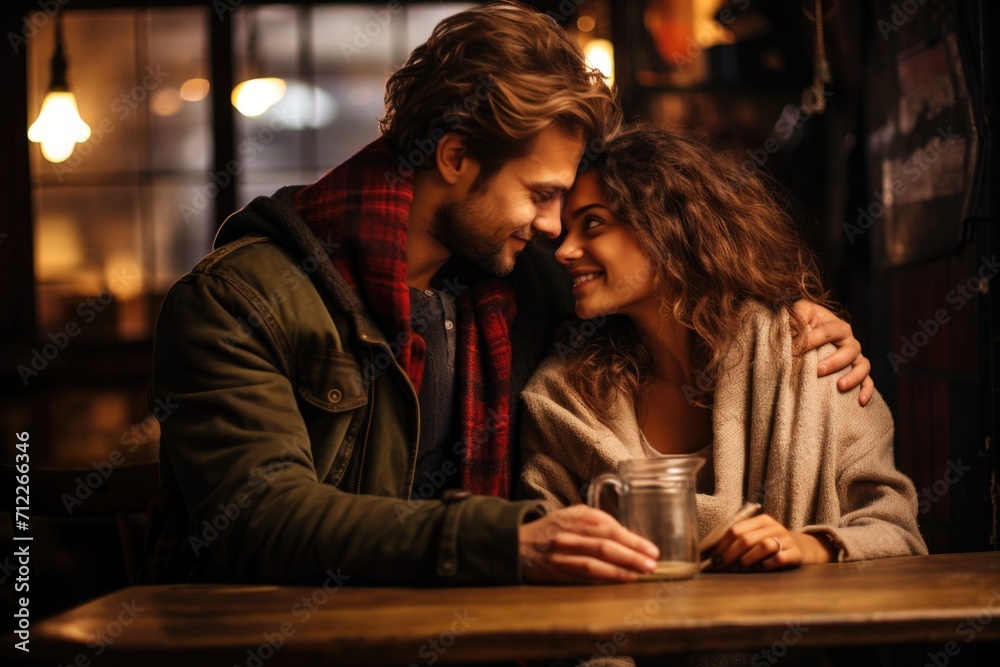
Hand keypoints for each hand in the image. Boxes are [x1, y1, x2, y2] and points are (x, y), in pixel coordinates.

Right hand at [519, 505, 659, 583]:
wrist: (516, 544)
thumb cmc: (552, 530)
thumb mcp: (572, 516)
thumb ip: (596, 523)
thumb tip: (630, 539)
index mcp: (576, 515)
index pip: (610, 526)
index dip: (633, 538)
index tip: (651, 549)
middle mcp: (569, 531)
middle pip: (605, 542)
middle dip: (632, 553)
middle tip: (652, 562)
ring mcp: (561, 551)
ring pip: (596, 559)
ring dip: (622, 567)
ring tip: (641, 572)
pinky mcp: (556, 569)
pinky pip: (584, 573)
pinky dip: (606, 576)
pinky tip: (621, 579)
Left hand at [704, 514, 832, 571]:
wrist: (803, 548)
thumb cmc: (772, 544)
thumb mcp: (758, 536)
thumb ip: (740, 540)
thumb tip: (714, 555)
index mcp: (761, 520)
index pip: (736, 529)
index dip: (722, 545)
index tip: (713, 558)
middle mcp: (774, 527)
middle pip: (746, 538)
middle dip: (730, 554)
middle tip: (722, 566)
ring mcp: (786, 540)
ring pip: (763, 546)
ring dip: (747, 559)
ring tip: (740, 568)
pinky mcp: (796, 554)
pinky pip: (779, 558)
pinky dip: (766, 565)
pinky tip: (759, 569)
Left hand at [792, 300, 874, 405]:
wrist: (806, 330)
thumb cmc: (801, 321)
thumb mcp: (798, 314)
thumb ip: (796, 320)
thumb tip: (792, 336)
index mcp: (835, 325)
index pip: (828, 333)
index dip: (813, 341)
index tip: (796, 350)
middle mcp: (848, 340)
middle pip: (850, 350)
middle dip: (834, 361)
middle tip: (818, 370)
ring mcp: (854, 356)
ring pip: (862, 365)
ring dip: (853, 376)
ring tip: (840, 386)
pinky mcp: (855, 370)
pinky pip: (867, 380)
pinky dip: (866, 390)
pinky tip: (860, 401)